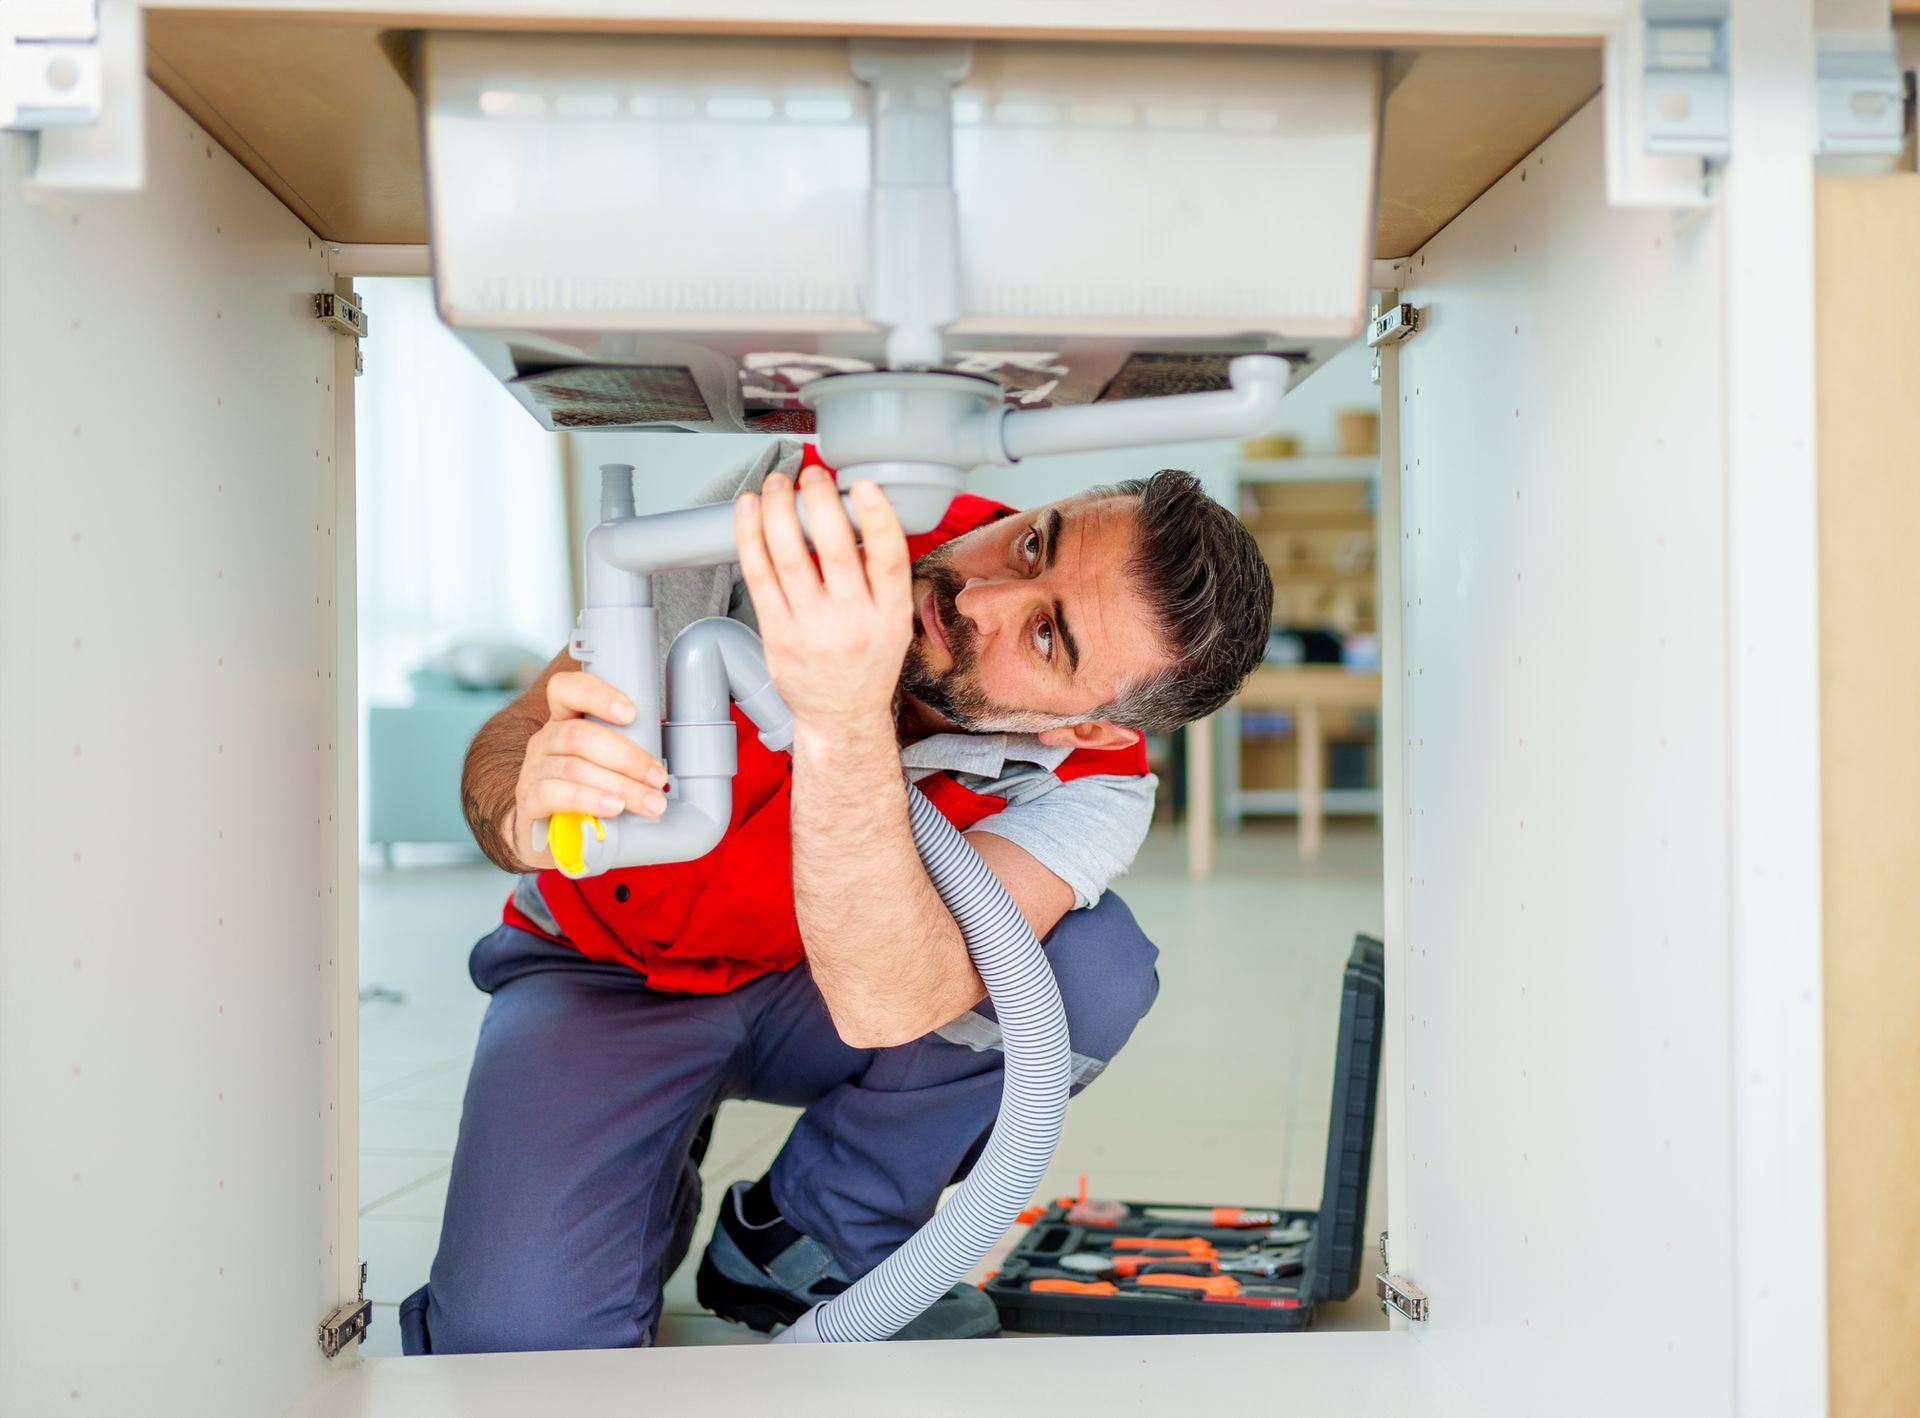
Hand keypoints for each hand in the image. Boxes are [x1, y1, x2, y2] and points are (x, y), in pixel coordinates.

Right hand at [509, 670, 669, 868]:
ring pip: (574, 768)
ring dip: (619, 785)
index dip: (597, 694)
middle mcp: (546, 740)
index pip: (566, 689)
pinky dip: (588, 800)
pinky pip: (554, 794)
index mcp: (565, 720)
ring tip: (649, 803)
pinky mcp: (529, 801)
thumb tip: (681, 753)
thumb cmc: (588, 791)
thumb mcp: (606, 763)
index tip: (632, 713)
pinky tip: (612, 808)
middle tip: (658, 778)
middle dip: (627, 757)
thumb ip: (630, 749)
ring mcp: (533, 770)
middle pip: (580, 735)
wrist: (551, 834)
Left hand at [734, 468, 912, 731]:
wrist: (840, 715)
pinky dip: (750, 537)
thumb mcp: (894, 622)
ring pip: (789, 557)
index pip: (889, 559)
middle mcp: (852, 623)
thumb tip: (858, 512)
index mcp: (890, 614)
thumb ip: (882, 575)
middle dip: (818, 502)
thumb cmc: (867, 663)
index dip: (877, 518)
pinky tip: (749, 511)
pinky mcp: (777, 634)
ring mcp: (811, 630)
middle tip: (811, 475)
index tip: (863, 486)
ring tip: (777, 485)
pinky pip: (758, 576)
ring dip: (778, 510)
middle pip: (833, 551)